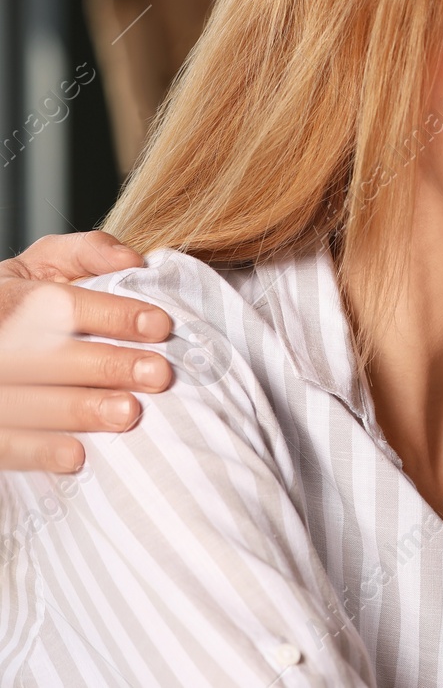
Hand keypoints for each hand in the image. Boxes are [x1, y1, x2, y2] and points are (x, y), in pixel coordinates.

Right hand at [0, 232, 173, 471]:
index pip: (62, 305)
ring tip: (128, 414)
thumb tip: (134, 260)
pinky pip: (3, 444)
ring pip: (26, 401)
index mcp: (9, 295)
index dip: (113, 314)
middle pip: (48, 355)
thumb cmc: (19, 302)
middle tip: (158, 375)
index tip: (160, 326)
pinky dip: (37, 452)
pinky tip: (76, 458)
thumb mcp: (41, 265)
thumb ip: (86, 252)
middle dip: (107, 365)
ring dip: (79, 409)